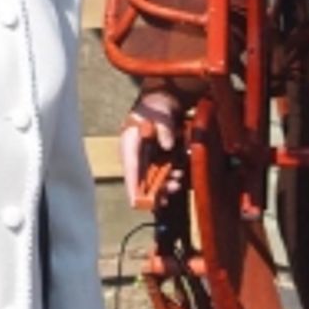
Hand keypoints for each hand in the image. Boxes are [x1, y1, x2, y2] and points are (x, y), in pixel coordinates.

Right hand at [119, 88, 185, 205]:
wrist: (160, 104)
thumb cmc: (156, 109)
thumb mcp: (161, 116)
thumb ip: (164, 130)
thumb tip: (168, 146)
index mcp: (130, 145)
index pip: (130, 169)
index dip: (132, 187)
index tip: (136, 203)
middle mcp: (134, 156)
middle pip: (140, 180)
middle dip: (155, 190)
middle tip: (171, 189)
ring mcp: (143, 159)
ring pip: (151, 180)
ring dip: (164, 185)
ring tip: (177, 184)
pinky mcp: (153, 160)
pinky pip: (159, 175)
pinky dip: (168, 178)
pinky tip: (178, 178)